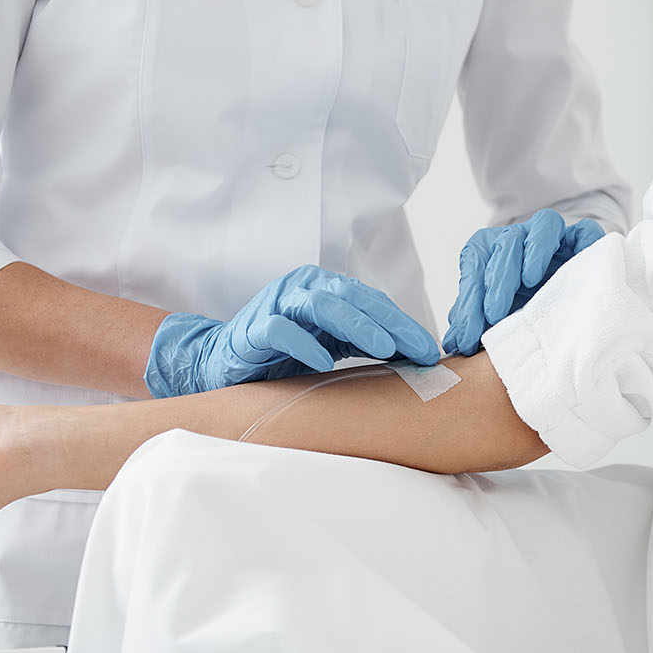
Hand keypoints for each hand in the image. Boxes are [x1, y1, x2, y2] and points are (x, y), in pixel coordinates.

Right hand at [145, 265, 438, 397]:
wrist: (224, 363)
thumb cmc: (283, 354)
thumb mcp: (330, 344)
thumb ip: (364, 342)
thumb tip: (415, 357)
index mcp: (325, 290)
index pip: (372, 301)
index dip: (403, 323)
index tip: (429, 350)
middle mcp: (303, 289)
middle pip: (353, 297)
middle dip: (389, 323)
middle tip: (417, 348)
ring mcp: (276, 304)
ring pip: (320, 304)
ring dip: (355, 324)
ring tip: (383, 348)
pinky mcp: (252, 328)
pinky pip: (280, 329)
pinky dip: (303, 344)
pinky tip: (324, 362)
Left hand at [443, 208, 605, 355]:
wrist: (555, 310)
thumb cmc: (517, 310)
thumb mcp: (491, 318)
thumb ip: (472, 322)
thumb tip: (454, 342)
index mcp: (490, 251)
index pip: (477, 263)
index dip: (471, 300)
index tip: (469, 333)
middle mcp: (519, 238)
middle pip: (508, 243)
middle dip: (499, 277)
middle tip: (495, 312)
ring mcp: (553, 237)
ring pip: (545, 224)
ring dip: (536, 249)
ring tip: (530, 280)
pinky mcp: (582, 241)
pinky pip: (586, 231)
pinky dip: (585, 241)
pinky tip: (577, 265)